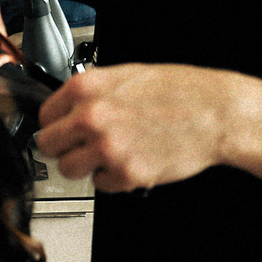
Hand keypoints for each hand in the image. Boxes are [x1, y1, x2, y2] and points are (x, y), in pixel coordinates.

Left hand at [35, 64, 233, 191]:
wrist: (215, 113)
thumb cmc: (180, 92)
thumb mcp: (127, 76)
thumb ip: (93, 94)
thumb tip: (69, 110)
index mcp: (87, 88)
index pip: (45, 116)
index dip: (57, 125)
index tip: (66, 131)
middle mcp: (91, 117)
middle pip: (48, 145)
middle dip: (65, 148)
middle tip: (83, 147)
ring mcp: (107, 148)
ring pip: (69, 170)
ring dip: (85, 166)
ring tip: (108, 156)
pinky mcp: (126, 174)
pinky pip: (101, 185)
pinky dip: (114, 178)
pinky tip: (132, 161)